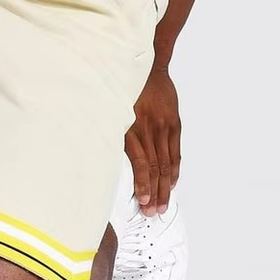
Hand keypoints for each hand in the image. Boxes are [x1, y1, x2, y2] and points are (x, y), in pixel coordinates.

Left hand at [125, 66, 180, 215]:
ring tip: (162, 205)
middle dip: (154, 193)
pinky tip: (171, 184)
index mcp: (132, 127)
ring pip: (166, 163)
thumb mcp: (112, 108)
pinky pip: (175, 152)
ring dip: (165, 187)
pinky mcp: (174, 124)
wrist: (148, 67)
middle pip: (156, 167)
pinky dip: (174, 170)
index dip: (143, 184)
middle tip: (152, 212)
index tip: (142, 201)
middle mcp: (149, 129)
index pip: (142, 163)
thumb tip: (104, 156)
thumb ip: (114, 131)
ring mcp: (164, 127)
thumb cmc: (124, 89)